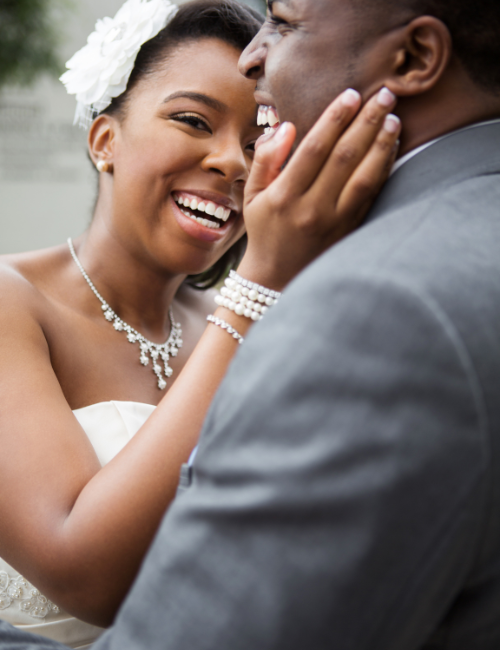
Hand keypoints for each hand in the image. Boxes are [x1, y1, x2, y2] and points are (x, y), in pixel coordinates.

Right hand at [237, 87, 400, 289]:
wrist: (277, 277)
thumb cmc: (264, 231)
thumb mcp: (252, 196)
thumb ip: (266, 159)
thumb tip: (287, 126)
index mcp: (285, 196)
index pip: (315, 148)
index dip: (335, 118)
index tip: (351, 94)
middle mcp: (312, 208)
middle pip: (345, 156)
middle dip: (367, 121)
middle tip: (384, 94)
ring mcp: (335, 221)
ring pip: (365, 176)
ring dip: (382, 143)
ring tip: (394, 117)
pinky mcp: (349, 230)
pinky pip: (372, 194)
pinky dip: (384, 168)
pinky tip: (391, 147)